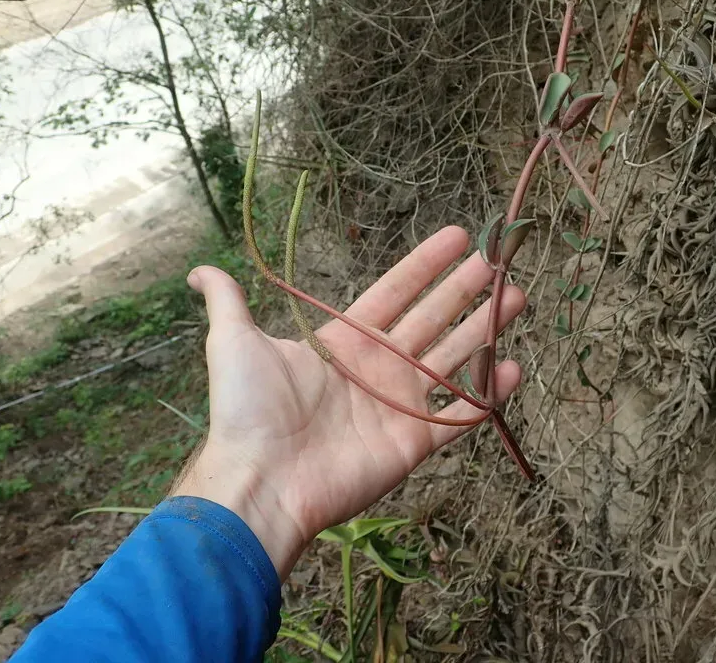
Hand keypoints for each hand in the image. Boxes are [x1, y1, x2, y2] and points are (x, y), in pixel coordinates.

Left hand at [172, 226, 526, 578]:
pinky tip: (512, 366)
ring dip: (485, 329)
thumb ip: (227, 301)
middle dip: (466, 290)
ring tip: (518, 298)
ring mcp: (398, 405)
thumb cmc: (247, 410)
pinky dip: (487, 394)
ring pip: (453, 358)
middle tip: (500, 262)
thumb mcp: (233, 342)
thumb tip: (197, 270)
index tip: (460, 236)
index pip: (396, 292)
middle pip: (432, 319)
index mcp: (344, 342)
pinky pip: (459, 415)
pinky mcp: (413, 442)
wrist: (261, 478)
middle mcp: (377, 368)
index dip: (426, 264)